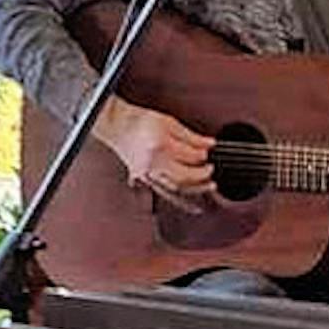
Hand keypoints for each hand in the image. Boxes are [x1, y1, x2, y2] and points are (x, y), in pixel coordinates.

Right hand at [97, 96, 214, 210]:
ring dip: (195, 190)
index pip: (190, 156)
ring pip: (175, 188)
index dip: (204, 155)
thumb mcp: (169, 122)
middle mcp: (153, 163)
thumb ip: (191, 136)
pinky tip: (193, 206)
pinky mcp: (144, 180)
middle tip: (211, 170)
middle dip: (201, 175)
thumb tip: (209, 144)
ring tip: (208, 187)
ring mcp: (147, 174)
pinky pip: (165, 193)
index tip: (209, 152)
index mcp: (161, 146)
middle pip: (184, 176)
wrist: (118, 127)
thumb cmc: (139, 122)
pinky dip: (180, 200)